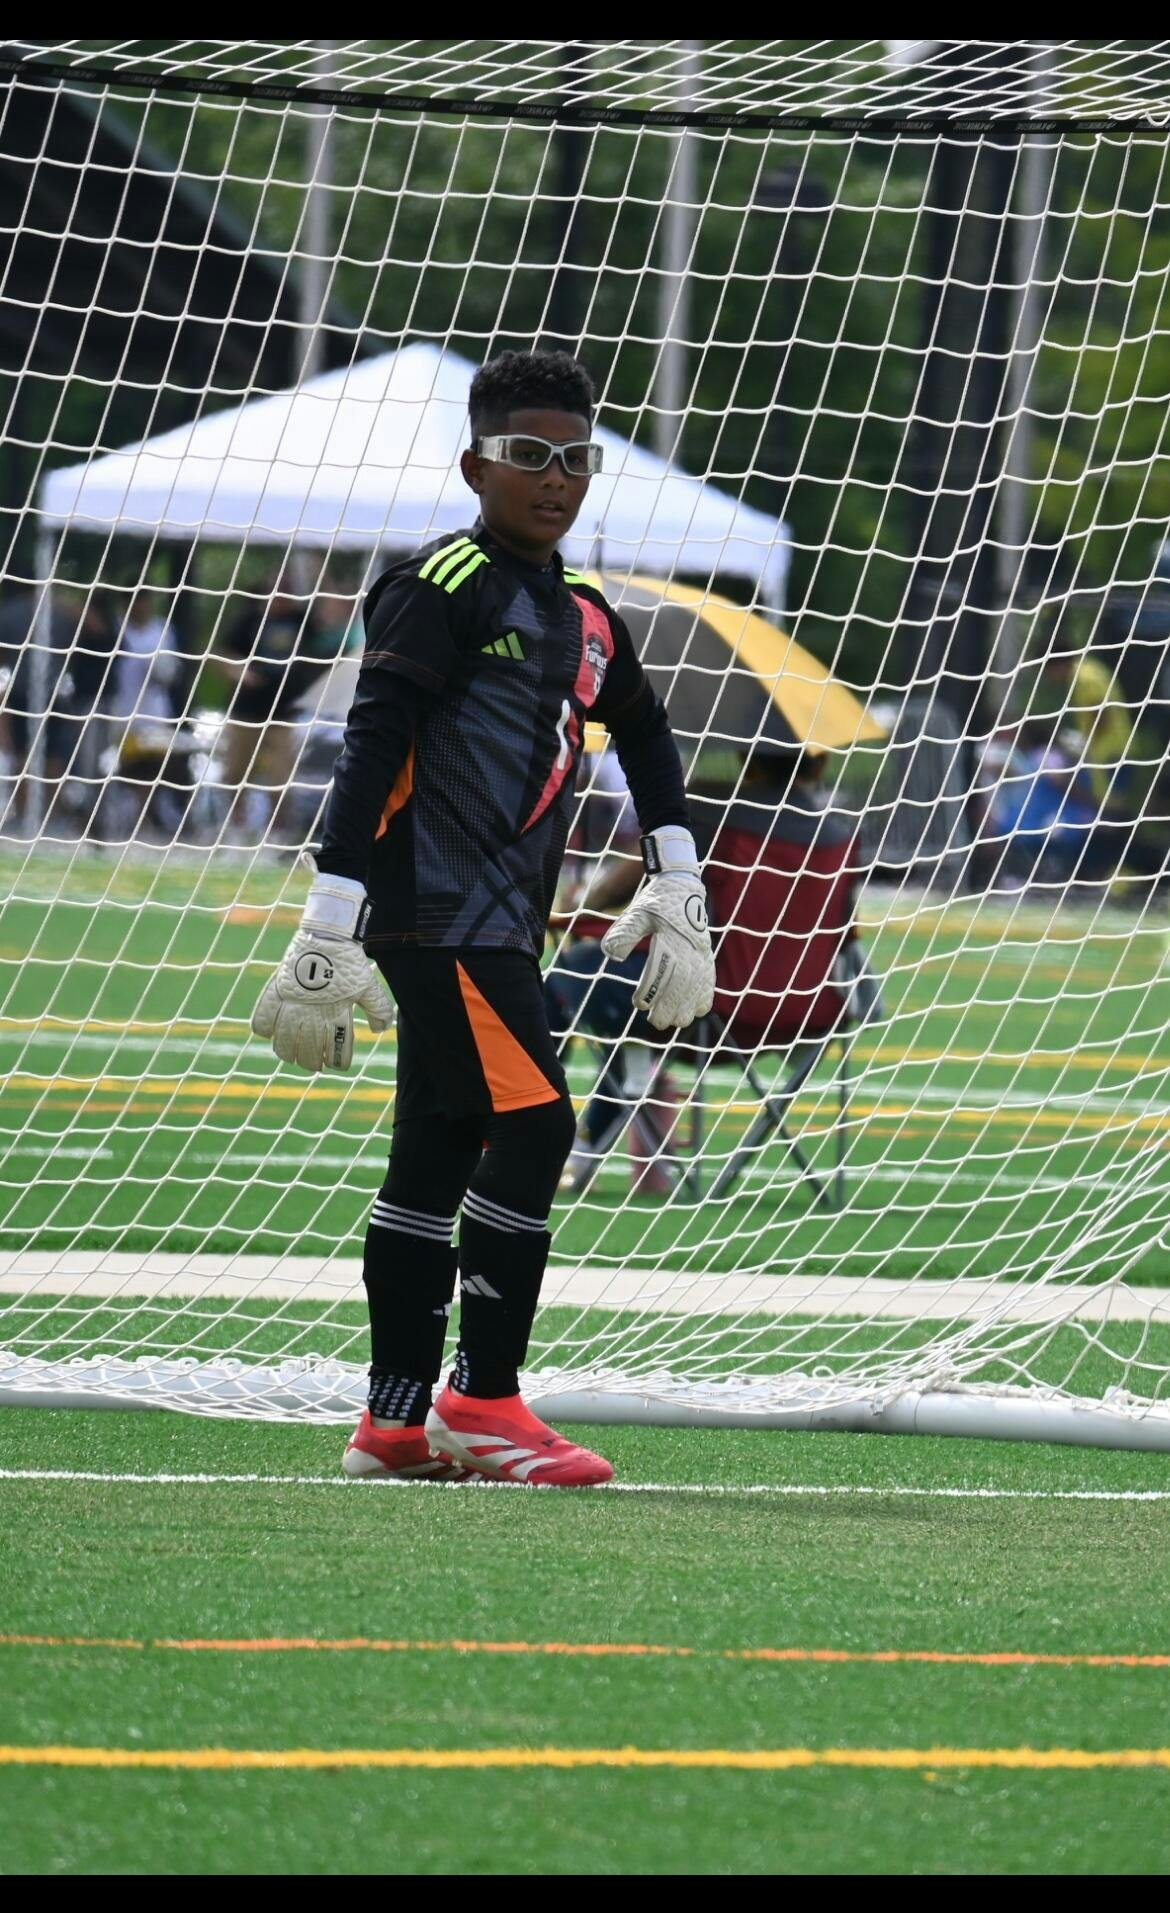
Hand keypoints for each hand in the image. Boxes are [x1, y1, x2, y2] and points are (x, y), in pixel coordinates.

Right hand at [251, 874, 393, 1071]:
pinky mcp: (278, 990)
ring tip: (291, 1057)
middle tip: (315, 1065)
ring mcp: (293, 1002)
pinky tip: (269, 1034)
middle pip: (308, 1051)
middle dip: (312, 1063)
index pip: (337, 1049)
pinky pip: (262, 1017)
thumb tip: (382, 1029)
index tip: (337, 1065)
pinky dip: (263, 1029)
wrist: (328, 933)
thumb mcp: (368, 984)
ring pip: (284, 1040)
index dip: (338, 1062)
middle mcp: (314, 1012)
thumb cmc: (349, 959)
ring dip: (287, 1053)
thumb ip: (378, 1008)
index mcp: (337, 1012)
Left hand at [601, 827, 714, 1031]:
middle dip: (670, 1007)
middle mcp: (688, 948)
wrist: (682, 886)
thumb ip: (624, 933)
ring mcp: (700, 952)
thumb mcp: (636, 912)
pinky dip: (706, 995)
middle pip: (681, 984)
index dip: (651, 991)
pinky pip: (710, 978)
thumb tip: (612, 955)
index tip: (640, 1003)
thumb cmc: (656, 901)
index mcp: (669, 939)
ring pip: (698, 985)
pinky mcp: (707, 954)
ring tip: (677, 1022)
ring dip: (688, 1007)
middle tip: (657, 1023)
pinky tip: (699, 1011)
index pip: (661, 972)